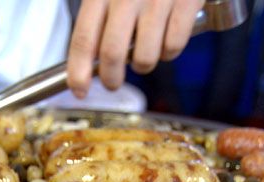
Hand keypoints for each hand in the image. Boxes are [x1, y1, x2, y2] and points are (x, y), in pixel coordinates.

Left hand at [67, 0, 204, 98]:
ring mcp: (157, 0)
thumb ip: (98, 15)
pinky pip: (173, 46)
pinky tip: (167, 41)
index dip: (78, 71)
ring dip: (144, 65)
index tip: (79, 90)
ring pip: (145, 57)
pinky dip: (170, 52)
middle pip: (111, 53)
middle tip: (113, 83)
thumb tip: (88, 56)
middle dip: (111, 78)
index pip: (83, 38)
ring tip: (145, 55)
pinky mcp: (185, 2)